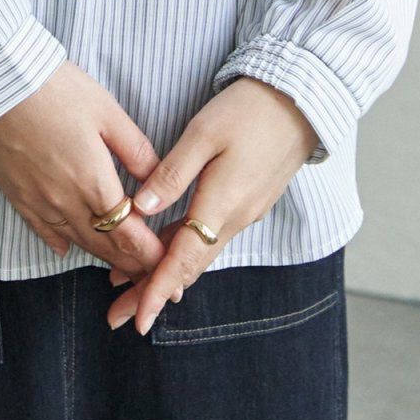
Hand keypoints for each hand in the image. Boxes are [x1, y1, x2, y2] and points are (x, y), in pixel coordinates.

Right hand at [0, 59, 177, 279]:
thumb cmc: (57, 90)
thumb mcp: (108, 112)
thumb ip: (136, 151)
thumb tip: (159, 180)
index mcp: (95, 183)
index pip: (129, 236)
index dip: (150, 255)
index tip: (167, 263)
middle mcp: (67, 202)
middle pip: (105, 247)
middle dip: (132, 264)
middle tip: (152, 273)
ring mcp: (39, 203)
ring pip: (77, 243)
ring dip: (102, 257)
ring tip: (121, 265)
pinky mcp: (17, 196)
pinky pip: (44, 232)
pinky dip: (62, 243)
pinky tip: (70, 247)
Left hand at [103, 75, 318, 335]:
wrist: (300, 100)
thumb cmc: (248, 110)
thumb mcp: (203, 134)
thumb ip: (172, 173)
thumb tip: (140, 208)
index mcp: (222, 205)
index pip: (183, 260)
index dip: (156, 290)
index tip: (136, 319)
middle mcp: (236, 218)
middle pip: (188, 267)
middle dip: (153, 292)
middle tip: (119, 316)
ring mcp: (244, 212)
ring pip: (199, 254)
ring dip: (166, 274)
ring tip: (129, 287)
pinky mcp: (247, 201)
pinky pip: (210, 237)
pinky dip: (183, 251)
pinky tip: (163, 250)